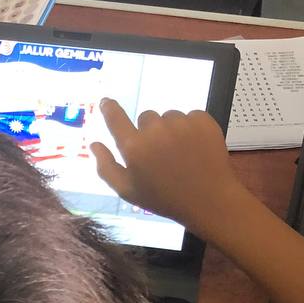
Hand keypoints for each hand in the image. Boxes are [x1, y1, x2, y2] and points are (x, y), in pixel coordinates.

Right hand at [92, 99, 241, 237]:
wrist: (209, 200)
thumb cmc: (164, 199)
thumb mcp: (128, 191)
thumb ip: (106, 167)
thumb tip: (94, 144)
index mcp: (134, 147)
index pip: (115, 118)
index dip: (109, 108)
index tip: (107, 102)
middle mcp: (155, 129)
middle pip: (146, 118)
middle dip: (149, 132)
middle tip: (160, 155)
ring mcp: (181, 123)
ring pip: (169, 117)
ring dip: (171, 130)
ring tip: (180, 154)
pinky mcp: (202, 120)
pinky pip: (190, 116)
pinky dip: (191, 129)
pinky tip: (195, 149)